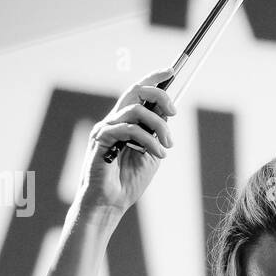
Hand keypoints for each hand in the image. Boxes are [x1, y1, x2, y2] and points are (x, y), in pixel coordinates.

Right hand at [75, 69, 177, 222]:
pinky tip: (156, 153)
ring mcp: (106, 129)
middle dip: (159, 95)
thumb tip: (167, 113)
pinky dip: (148, 140)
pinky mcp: (101, 140)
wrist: (110, 203)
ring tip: (167, 146)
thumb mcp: (151, 154)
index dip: (153, 79)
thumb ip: (157, 133)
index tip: (171, 71)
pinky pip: (128, 129)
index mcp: (125, 122)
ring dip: (158, 126)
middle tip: (174, 112)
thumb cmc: (128, 182)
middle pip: (135, 91)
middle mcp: (114, 120)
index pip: (137, 92)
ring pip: (136, 110)